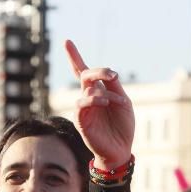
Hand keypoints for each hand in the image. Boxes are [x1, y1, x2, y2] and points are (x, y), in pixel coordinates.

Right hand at [64, 39, 134, 169]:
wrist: (121, 150)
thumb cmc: (123, 127)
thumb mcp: (124, 102)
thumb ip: (115, 87)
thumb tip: (108, 73)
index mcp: (98, 91)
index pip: (83, 71)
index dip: (74, 57)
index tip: (67, 41)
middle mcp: (88, 98)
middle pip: (86, 75)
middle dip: (99, 71)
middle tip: (113, 76)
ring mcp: (83, 109)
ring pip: (86, 89)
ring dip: (104, 92)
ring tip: (117, 102)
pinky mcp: (81, 120)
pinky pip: (82, 104)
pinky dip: (94, 100)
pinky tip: (105, 102)